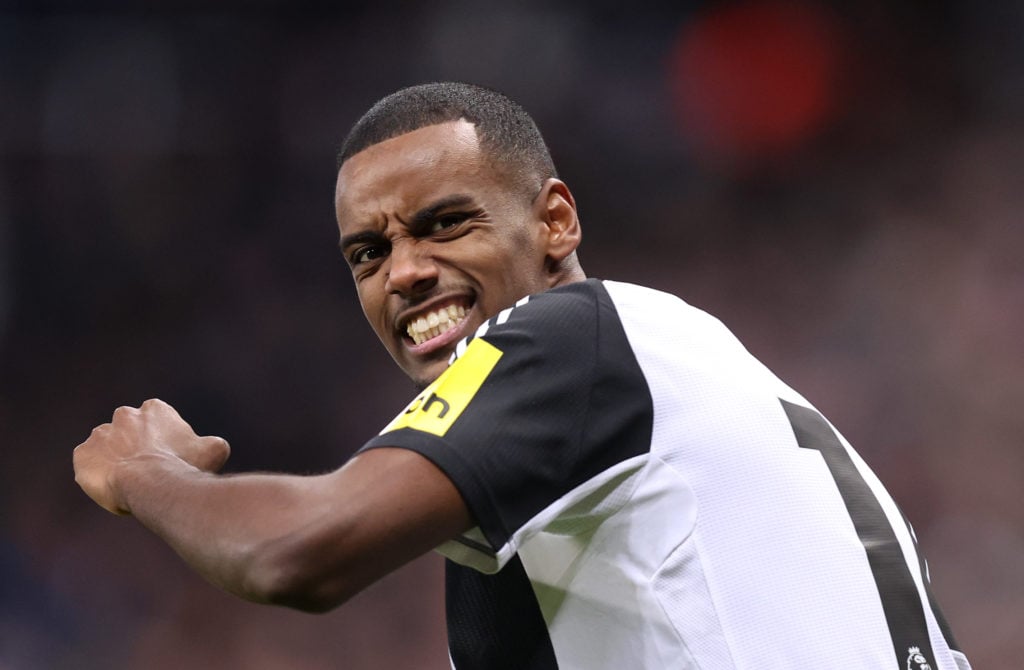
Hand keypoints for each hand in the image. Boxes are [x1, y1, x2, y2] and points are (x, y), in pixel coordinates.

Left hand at [73, 399, 229, 514]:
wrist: (151, 484)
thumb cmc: (183, 466)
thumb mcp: (213, 450)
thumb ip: (213, 444)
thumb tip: (215, 446)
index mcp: (154, 409)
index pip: (157, 421)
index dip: (163, 442)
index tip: (168, 458)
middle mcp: (124, 415)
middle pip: (130, 432)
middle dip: (136, 448)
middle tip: (148, 472)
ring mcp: (100, 434)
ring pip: (107, 448)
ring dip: (115, 461)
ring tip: (128, 484)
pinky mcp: (83, 455)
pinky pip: (88, 465)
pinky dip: (97, 475)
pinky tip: (112, 488)